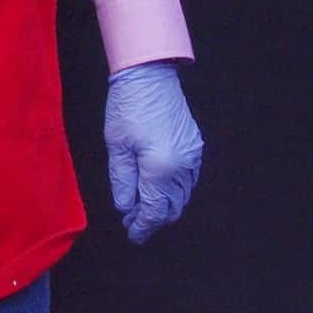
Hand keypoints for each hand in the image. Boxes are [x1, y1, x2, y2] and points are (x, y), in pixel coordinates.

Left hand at [104, 61, 202, 243]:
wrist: (150, 77)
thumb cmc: (127, 107)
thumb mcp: (116, 146)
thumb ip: (122, 181)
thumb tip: (126, 207)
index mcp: (161, 169)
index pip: (153, 210)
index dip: (142, 226)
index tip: (133, 235)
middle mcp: (183, 167)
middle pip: (172, 207)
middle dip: (152, 218)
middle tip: (132, 223)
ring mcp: (193, 157)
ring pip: (181, 195)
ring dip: (164, 205)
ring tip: (140, 207)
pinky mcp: (195, 147)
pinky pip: (187, 179)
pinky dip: (173, 190)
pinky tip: (156, 188)